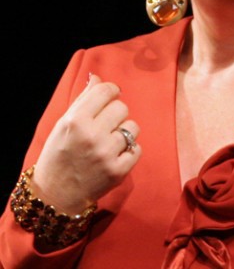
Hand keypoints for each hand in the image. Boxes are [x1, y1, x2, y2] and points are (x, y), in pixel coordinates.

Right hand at [31, 74, 141, 214]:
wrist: (55, 195)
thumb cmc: (58, 155)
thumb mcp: (63, 125)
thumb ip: (83, 100)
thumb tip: (98, 77)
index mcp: (75, 121)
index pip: (107, 91)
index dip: (110, 92)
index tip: (108, 99)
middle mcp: (92, 135)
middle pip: (122, 108)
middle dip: (115, 115)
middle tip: (104, 127)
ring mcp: (106, 154)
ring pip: (133, 127)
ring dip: (124, 133)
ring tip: (108, 143)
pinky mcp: (118, 170)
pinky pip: (138, 149)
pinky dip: (129, 152)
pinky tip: (114, 157)